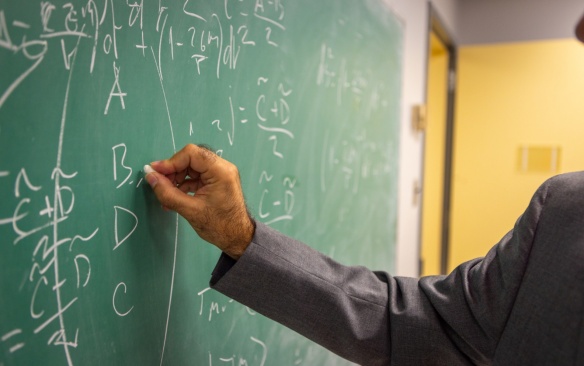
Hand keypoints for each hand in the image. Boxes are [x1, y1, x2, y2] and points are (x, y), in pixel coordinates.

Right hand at [144, 144, 254, 258]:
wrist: (238, 238)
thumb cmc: (219, 226)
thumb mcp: (190, 210)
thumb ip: (168, 193)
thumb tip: (150, 176)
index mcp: (221, 171)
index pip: (191, 154)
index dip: (170, 161)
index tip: (154, 171)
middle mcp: (223, 168)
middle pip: (191, 158)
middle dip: (173, 170)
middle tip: (159, 184)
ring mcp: (220, 174)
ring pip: (192, 167)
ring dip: (176, 179)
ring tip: (166, 195)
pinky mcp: (217, 181)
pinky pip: (196, 176)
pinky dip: (183, 184)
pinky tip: (174, 198)